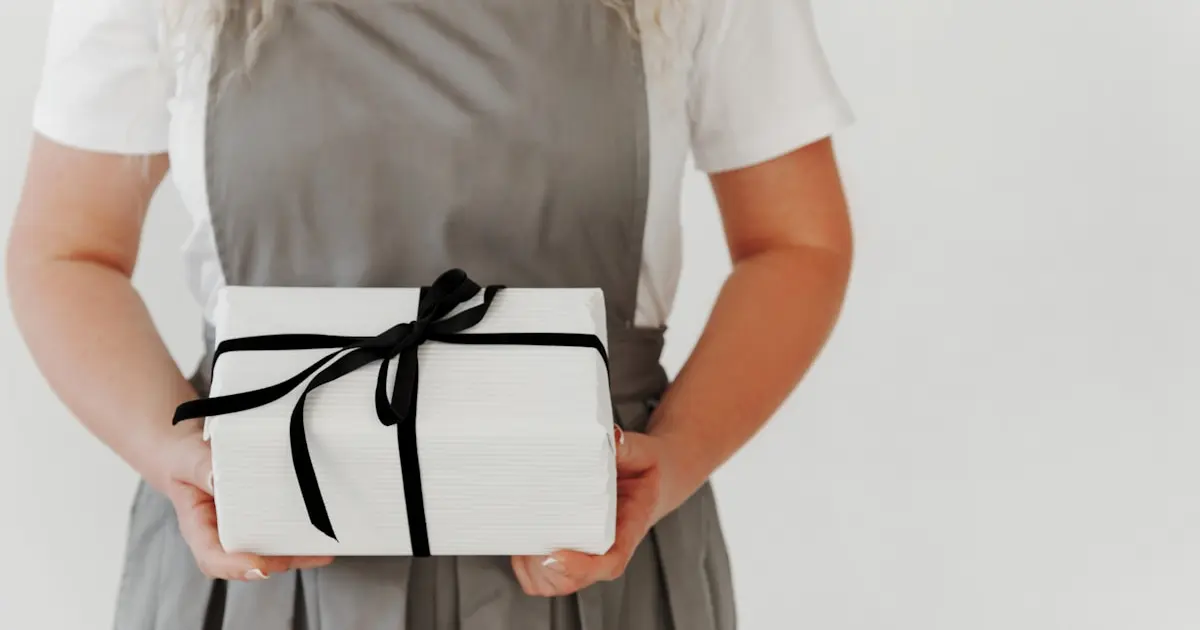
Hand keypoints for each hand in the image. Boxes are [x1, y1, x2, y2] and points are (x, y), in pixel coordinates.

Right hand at [156, 428, 334, 580]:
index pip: (212, 558)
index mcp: (199, 526)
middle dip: (281, 561)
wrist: (188, 452)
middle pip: (250, 560)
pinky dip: (302, 536)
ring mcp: (244, 528)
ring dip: (298, 553)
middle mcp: (222, 534)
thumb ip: (200, 467)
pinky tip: (324, 534)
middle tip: (309, 554)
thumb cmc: (183, 458)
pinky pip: (280, 532)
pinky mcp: (261, 518)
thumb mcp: (186, 458)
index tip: (259, 567)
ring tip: (325, 549)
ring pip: (271, 551)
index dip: (235, 567)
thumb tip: (218, 479)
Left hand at [511, 426, 673, 596]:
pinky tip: (520, 543)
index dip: (581, 566)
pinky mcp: (574, 547)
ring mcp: (589, 551)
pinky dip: (528, 568)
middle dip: (546, 569)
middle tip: (525, 535)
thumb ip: (626, 447)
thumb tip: (609, 439)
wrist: (656, 477)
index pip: (610, 560)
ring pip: (558, 582)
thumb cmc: (647, 467)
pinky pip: (547, 575)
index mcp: (629, 526)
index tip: (555, 555)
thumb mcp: (643, 452)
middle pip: (576, 580)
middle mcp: (608, 546)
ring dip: (534, 569)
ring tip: (520, 536)